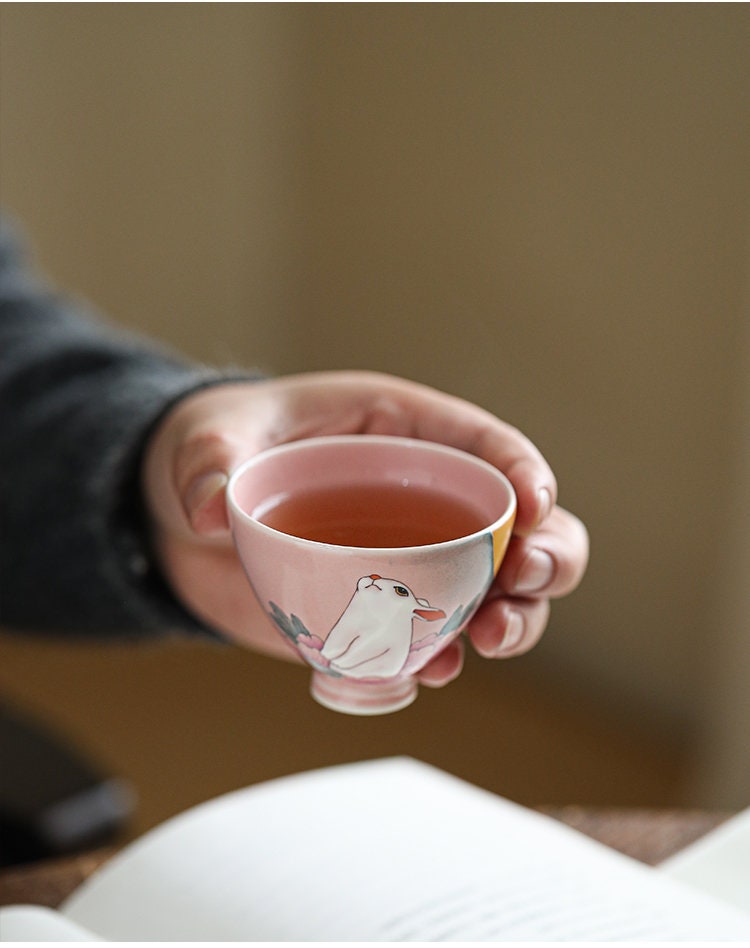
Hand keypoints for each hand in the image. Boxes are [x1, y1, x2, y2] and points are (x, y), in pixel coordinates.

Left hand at [142, 371, 588, 686]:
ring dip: (516, 618)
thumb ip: (209, 461)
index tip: (533, 506)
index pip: (484, 444)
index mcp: (400, 433)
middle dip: (546, 554)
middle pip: (521, 526)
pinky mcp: (383, 613)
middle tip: (524, 579)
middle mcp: (423, 500)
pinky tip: (432, 671)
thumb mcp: (208, 438)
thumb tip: (211, 506)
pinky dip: (446, 660)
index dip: (524, 470)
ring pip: (498, 591)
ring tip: (492, 637)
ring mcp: (410, 562)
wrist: (182, 521)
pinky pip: (436, 641)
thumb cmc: (219, 449)